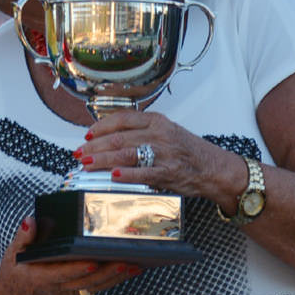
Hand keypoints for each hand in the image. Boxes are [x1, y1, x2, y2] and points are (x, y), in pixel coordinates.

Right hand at [0, 216, 139, 294]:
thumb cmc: (13, 275)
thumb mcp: (11, 255)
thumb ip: (23, 238)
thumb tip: (32, 219)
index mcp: (41, 277)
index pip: (62, 274)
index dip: (78, 269)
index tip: (93, 260)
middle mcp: (58, 287)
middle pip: (86, 282)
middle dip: (107, 272)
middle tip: (126, 260)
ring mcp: (68, 292)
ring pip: (95, 286)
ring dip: (116, 278)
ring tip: (135, 265)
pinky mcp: (75, 292)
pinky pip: (97, 287)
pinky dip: (114, 281)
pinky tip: (129, 271)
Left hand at [80, 109, 244, 207]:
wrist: (214, 168)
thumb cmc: (189, 151)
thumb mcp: (167, 132)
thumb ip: (142, 132)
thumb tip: (110, 138)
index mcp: (157, 121)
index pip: (122, 119)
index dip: (101, 127)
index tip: (88, 135)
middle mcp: (159, 134)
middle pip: (119, 138)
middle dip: (95, 147)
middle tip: (80, 153)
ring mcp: (164, 153)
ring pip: (125, 154)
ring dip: (102, 159)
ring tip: (87, 163)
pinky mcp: (168, 173)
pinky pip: (143, 173)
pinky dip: (126, 174)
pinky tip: (112, 175)